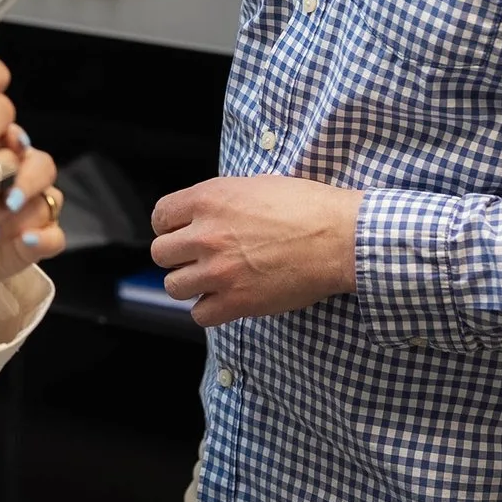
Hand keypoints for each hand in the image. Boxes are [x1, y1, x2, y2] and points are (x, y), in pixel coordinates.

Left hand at [149, 174, 361, 326]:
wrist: (340, 238)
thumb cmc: (308, 208)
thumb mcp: (255, 185)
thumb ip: (221, 201)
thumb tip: (204, 215)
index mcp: (209, 200)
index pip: (160, 216)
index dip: (169, 226)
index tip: (181, 233)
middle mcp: (207, 235)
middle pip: (161, 254)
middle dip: (177, 256)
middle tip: (198, 258)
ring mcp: (219, 271)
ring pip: (174, 286)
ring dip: (191, 285)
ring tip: (212, 281)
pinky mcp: (237, 301)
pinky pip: (199, 315)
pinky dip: (209, 310)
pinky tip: (225, 300)